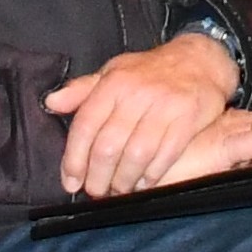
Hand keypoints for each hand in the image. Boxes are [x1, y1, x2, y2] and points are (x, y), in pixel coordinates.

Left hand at [46, 33, 241, 198]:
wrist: (199, 60)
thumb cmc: (149, 71)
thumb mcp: (113, 72)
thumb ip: (82, 90)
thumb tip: (51, 102)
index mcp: (113, 82)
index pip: (85, 125)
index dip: (74, 159)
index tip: (71, 182)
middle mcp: (137, 93)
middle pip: (108, 146)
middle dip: (98, 177)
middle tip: (96, 192)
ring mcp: (164, 106)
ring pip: (136, 155)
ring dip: (124, 181)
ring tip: (119, 190)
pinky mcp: (187, 118)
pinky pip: (165, 155)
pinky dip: (151, 176)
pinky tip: (143, 183)